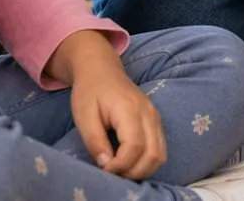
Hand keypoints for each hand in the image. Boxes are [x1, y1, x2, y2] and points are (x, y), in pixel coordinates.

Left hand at [57, 33, 165, 179]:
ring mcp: (155, 116)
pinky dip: (147, 161)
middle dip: (133, 172)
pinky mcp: (155, 120)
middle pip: (153, 154)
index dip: (120, 165)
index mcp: (129, 110)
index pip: (134, 147)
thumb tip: (106, 165)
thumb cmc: (90, 91)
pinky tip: (129, 162)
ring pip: (160, 154)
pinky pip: (159, 148)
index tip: (103, 168)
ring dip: (142, 169)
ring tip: (121, 170)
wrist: (101, 69)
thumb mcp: (84, 117)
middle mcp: (148, 113)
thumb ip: (95, 142)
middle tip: (113, 174)